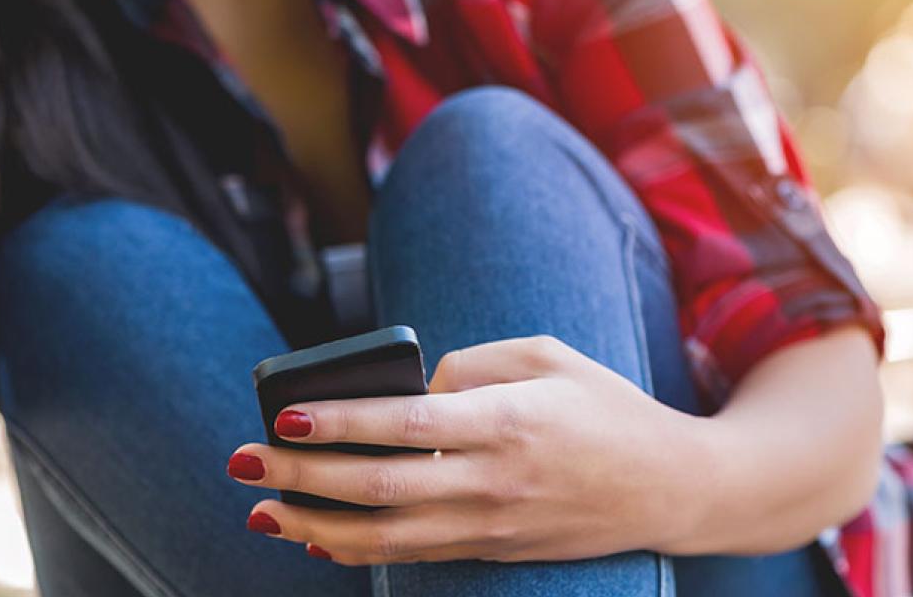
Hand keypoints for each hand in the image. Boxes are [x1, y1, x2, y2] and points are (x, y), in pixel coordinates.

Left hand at [227, 336, 715, 564]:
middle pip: (380, 487)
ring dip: (315, 527)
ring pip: (387, 537)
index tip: (286, 416)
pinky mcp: (494, 551)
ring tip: (261, 510)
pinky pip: (414, 556)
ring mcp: (493, 526)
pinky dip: (360, 552)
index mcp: (508, 421)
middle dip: (302, 478)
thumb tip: (404, 388)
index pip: (406, 424)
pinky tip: (317, 540)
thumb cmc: (606, 408)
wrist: (671, 486)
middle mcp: (494, 481)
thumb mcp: (548, 357)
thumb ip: (471, 364)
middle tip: (241, 463)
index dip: (340, 422)